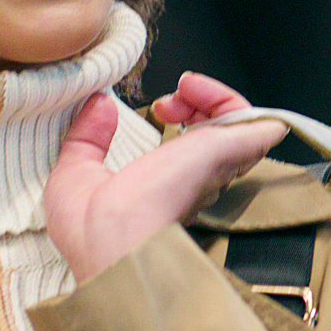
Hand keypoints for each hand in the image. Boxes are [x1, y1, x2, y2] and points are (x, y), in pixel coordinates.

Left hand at [46, 73, 282, 283]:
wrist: (109, 243)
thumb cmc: (92, 232)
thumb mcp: (75, 172)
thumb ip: (88, 136)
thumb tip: (99, 105)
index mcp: (168, 190)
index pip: (196, 148)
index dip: (182, 117)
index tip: (157, 107)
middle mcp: (197, 183)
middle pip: (221, 132)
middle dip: (200, 100)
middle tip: (174, 95)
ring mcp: (212, 171)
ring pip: (239, 124)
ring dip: (215, 96)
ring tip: (188, 88)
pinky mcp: (221, 156)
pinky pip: (255, 127)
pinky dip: (238, 105)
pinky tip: (209, 92)